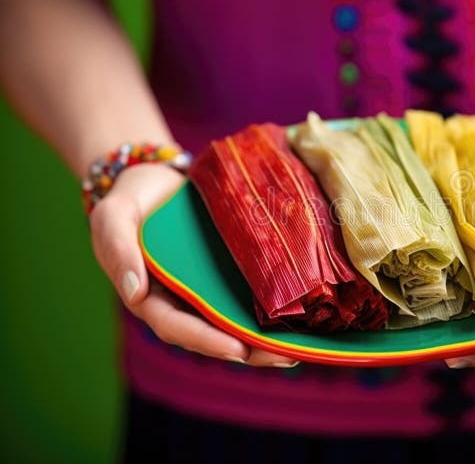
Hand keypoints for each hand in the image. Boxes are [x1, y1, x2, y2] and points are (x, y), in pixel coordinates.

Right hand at [89, 163, 298, 366]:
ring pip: (234, 323)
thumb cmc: (131, 199)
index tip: (238, 350)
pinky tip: (300, 318)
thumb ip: (118, 249)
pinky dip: (270, 313)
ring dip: (264, 342)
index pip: (177, 327)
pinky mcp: (227, 275)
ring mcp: (206, 291)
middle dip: (248, 351)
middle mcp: (181, 301)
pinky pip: (246, 299)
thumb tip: (134, 293)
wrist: (156, 177)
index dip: (207, 340)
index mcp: (150, 297)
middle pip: (213, 335)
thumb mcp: (113, 217)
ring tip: (298, 350)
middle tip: (285, 358)